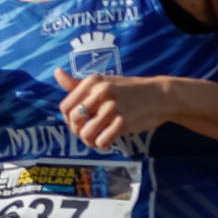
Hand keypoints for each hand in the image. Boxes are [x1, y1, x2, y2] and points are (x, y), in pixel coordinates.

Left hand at [53, 68, 174, 150]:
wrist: (161, 96)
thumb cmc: (130, 90)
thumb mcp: (105, 81)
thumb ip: (79, 83)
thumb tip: (56, 73)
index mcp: (93, 81)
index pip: (65, 106)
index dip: (68, 119)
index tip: (78, 122)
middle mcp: (101, 92)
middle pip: (74, 120)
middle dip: (78, 131)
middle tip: (88, 132)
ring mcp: (112, 107)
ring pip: (86, 133)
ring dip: (89, 140)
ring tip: (98, 138)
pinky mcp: (123, 122)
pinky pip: (102, 141)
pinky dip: (103, 144)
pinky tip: (109, 141)